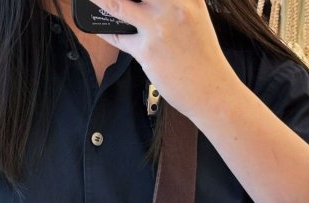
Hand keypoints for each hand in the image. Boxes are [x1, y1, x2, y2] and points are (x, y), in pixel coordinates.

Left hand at [94, 0, 235, 117]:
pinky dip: (105, 31)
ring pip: (119, 5)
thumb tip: (144, 1)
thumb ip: (176, 2)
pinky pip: (117, 37)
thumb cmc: (202, 56)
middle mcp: (175, 4)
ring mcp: (159, 26)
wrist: (211, 89)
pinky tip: (97, 25)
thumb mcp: (196, 16)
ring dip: (101, 0)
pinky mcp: (147, 50)